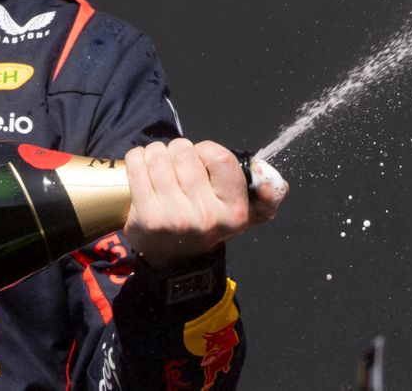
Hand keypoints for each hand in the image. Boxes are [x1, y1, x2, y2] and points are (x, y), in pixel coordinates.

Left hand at [122, 139, 283, 268]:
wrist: (177, 261)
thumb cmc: (208, 223)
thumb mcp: (246, 214)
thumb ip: (267, 196)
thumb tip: (273, 184)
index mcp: (234, 211)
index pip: (220, 157)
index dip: (205, 150)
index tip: (200, 158)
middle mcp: (207, 216)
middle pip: (185, 153)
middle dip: (178, 150)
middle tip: (176, 162)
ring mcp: (175, 218)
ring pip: (159, 156)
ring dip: (156, 152)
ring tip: (158, 162)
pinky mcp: (148, 218)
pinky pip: (138, 167)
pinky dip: (137, 158)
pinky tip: (141, 163)